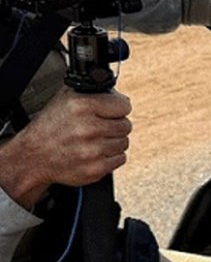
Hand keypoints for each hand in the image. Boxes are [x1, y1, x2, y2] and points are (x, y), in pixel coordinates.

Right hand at [0, 88, 131, 208]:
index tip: (109, 112)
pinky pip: (120, 159)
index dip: (117, 108)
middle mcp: (87, 128)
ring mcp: (92, 151)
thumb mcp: (66, 99)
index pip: (124, 105)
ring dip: (112, 142)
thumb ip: (95, 93)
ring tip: (92, 141)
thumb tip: (122, 98)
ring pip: (124, 142)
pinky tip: (93, 153)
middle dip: (114, 125)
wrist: (33, 156)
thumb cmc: (51, 126)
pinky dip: (110, 157)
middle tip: (97, 128)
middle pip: (126, 125)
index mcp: (81, 106)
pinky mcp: (95, 169)